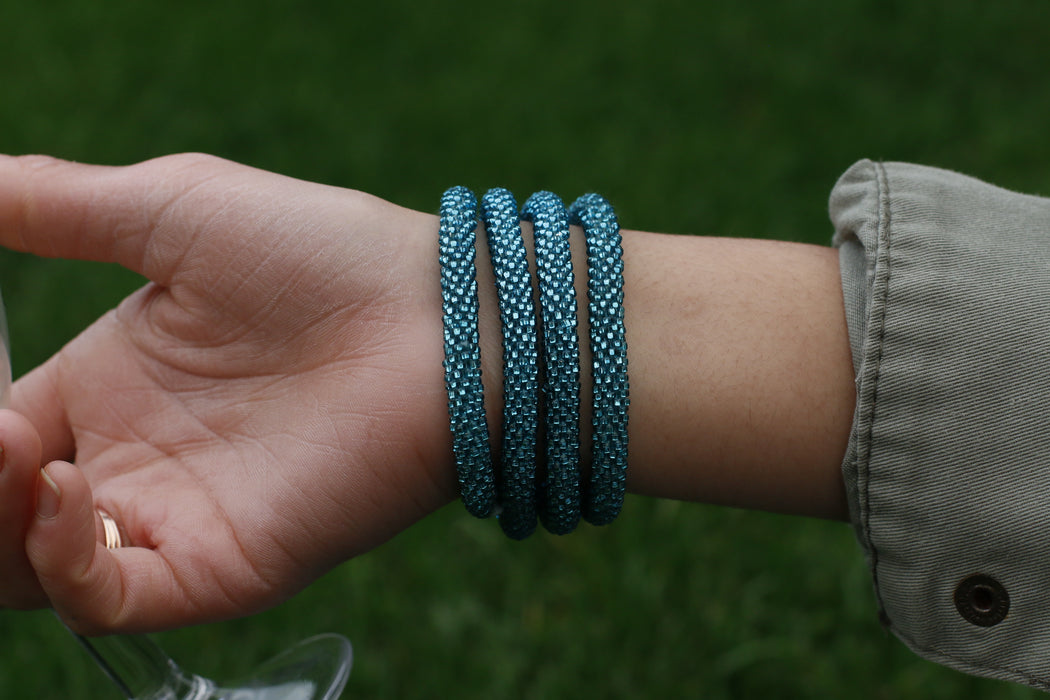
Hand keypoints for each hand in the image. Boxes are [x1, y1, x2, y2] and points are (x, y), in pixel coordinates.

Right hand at [0, 153, 456, 632]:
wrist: (437, 317)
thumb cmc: (321, 254)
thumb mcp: (170, 211)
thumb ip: (54, 206)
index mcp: (107, 387)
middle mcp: (128, 463)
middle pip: (0, 515)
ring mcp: (173, 522)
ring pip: (33, 568)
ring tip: (10, 447)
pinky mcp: (222, 566)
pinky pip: (115, 601)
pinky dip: (64, 564)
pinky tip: (63, 487)